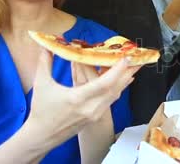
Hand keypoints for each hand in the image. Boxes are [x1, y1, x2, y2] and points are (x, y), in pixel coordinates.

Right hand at [23, 50, 140, 148]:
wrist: (42, 136)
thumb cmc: (41, 111)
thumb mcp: (42, 84)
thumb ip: (45, 62)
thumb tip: (47, 44)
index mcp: (77, 99)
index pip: (104, 83)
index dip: (117, 70)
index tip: (126, 58)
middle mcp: (90, 108)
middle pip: (116, 88)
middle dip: (128, 72)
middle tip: (138, 58)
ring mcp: (94, 114)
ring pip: (115, 94)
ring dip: (125, 79)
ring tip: (133, 66)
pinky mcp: (96, 116)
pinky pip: (111, 99)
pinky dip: (118, 87)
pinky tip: (123, 79)